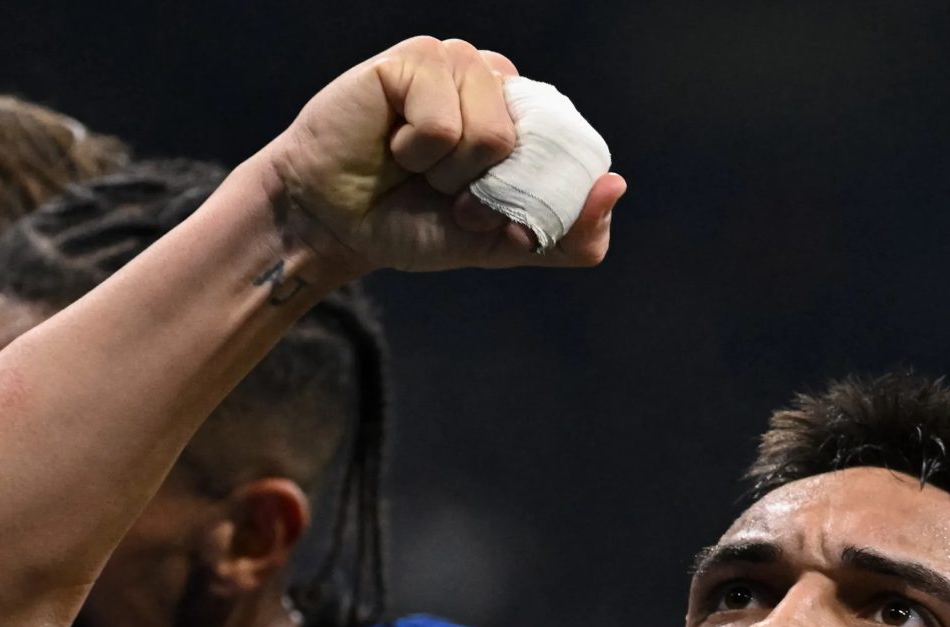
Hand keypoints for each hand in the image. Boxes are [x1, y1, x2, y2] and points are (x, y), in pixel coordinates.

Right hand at [262, 35, 623, 273]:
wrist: (333, 223)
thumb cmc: (412, 225)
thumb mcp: (499, 244)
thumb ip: (566, 234)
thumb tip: (616, 188)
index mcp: (524, 120)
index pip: (566, 152)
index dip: (524, 196)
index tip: (481, 211)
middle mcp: (496, 84)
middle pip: (529, 148)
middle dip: (484, 191)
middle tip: (443, 192)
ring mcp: (457, 65)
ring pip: (490, 133)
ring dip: (447, 172)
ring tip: (416, 166)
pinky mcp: (415, 58)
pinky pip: (442, 119)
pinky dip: (415, 149)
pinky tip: (392, 141)